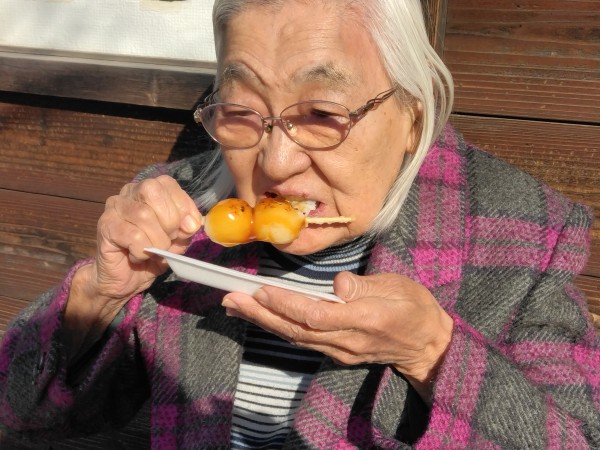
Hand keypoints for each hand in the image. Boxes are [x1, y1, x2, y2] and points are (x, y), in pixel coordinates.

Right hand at [64, 175, 201, 354]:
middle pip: (156, 192)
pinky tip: (140, 256)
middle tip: (170, 242)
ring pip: (144, 215)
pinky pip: (131, 233)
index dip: (184, 205)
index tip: (190, 227)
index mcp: (150, 193)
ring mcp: (114, 209)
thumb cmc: (153, 259)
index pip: (170, 184)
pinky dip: (142, 247)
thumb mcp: (177, 241)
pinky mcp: (105, 228)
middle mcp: (129, 194)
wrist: (123, 283)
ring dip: (158, 239)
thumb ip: (187, 226)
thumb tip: (197, 222)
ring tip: (154, 253)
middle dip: (171, 221)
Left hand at [222, 271, 452, 402]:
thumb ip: (365, 286)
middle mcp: (347, 340)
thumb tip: (336, 283)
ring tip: (234, 306)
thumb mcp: (398, 287)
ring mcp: (341, 350)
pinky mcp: (337, 352)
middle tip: (231, 299)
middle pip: (297, 329)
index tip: (262, 291)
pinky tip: (260, 317)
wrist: (427, 345)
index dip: (287, 305)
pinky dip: (279, 328)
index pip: (317, 315)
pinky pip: (303, 340)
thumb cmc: (414, 308)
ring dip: (263, 322)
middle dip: (261, 315)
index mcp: (364, 319)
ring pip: (296, 337)